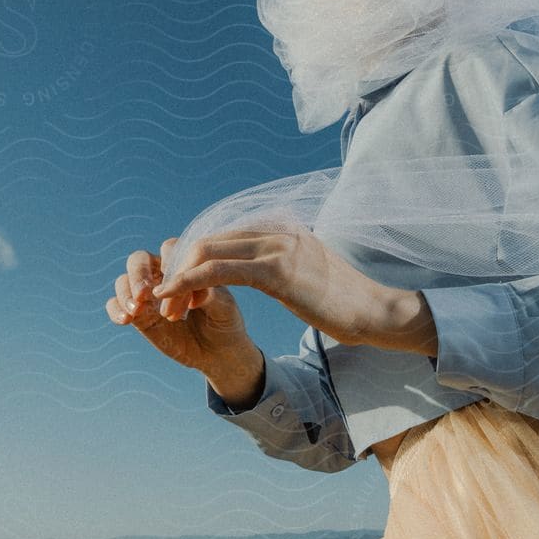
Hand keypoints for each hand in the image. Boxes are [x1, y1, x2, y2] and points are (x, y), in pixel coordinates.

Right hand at [106, 239, 253, 373]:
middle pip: (138, 260)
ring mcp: (147, 296)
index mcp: (184, 265)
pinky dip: (115, 309)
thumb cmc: (225, 322)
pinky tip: (126, 321)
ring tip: (136, 310)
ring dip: (125, 292)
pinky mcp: (138, 316)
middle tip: (144, 293)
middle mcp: (161, 276)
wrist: (219, 352)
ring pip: (123, 280)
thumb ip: (212, 296)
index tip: (174, 278)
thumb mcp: (224, 308)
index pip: (169, 249)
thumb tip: (198, 289)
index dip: (169, 260)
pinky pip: (115, 305)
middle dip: (138, 273)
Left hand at [151, 226, 426, 350]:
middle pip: (207, 241)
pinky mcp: (277, 270)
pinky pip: (221, 271)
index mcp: (280, 228)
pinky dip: (191, 283)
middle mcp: (275, 230)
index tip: (178, 291)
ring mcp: (277, 246)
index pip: (221, 238)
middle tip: (165, 301)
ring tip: (166, 307)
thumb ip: (280, 263)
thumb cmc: (343, 301)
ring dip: (180, 281)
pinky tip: (177, 299)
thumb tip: (261, 271)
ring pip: (208, 253)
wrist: (374, 311)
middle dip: (179, 270)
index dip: (192, 263)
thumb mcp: (307, 274)